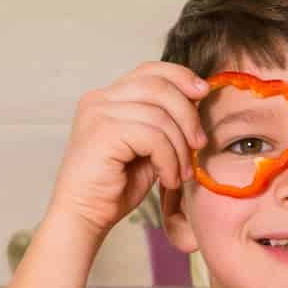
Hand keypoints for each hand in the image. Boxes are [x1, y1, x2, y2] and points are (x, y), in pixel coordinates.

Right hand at [46, 63, 205, 236]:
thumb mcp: (147, 146)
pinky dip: (168, 160)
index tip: (204, 93)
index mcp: (108, 98)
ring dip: (180, 147)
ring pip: (160, 115)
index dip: (181, 76)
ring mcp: (97, 114)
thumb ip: (163, 121)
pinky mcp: (101, 133)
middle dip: (188, 116)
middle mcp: (99, 99)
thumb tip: (196, 100)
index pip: (150, 70)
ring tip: (181, 172)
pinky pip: (152, 137)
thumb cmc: (114, 187)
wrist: (83, 217)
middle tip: (200, 145)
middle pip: (159, 86)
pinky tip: (167, 178)